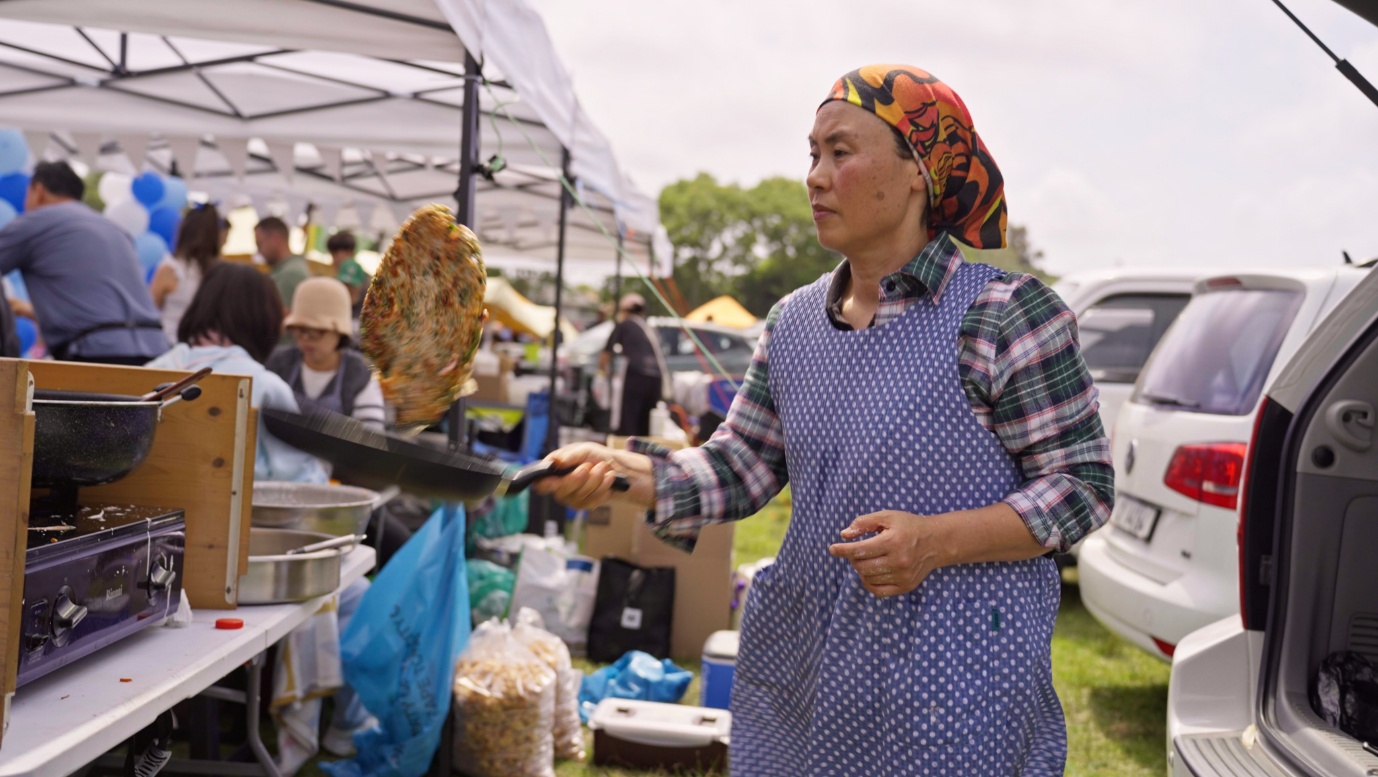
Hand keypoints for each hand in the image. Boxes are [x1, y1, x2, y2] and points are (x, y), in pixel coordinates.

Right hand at [531, 442, 653, 509]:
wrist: (617, 467)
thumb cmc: (596, 456)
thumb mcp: (584, 450)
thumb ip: (569, 456)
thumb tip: (555, 461)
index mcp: (554, 472)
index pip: (540, 484)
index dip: (545, 484)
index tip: (556, 480)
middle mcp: (559, 487)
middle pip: (561, 490)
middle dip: (577, 478)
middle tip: (589, 466)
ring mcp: (572, 498)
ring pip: (579, 496)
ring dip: (595, 480)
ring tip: (604, 467)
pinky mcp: (585, 505)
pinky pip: (591, 502)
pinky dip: (603, 488)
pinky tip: (608, 479)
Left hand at [827, 510, 949, 597]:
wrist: (936, 541)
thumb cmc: (908, 526)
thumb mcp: (887, 516)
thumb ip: (864, 523)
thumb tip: (844, 535)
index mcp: (893, 541)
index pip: (860, 550)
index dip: (843, 550)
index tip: (833, 548)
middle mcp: (899, 561)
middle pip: (862, 566)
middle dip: (853, 558)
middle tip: (856, 551)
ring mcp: (903, 576)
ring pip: (868, 578)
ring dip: (861, 569)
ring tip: (868, 558)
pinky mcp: (906, 586)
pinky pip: (878, 591)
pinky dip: (868, 583)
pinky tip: (870, 573)